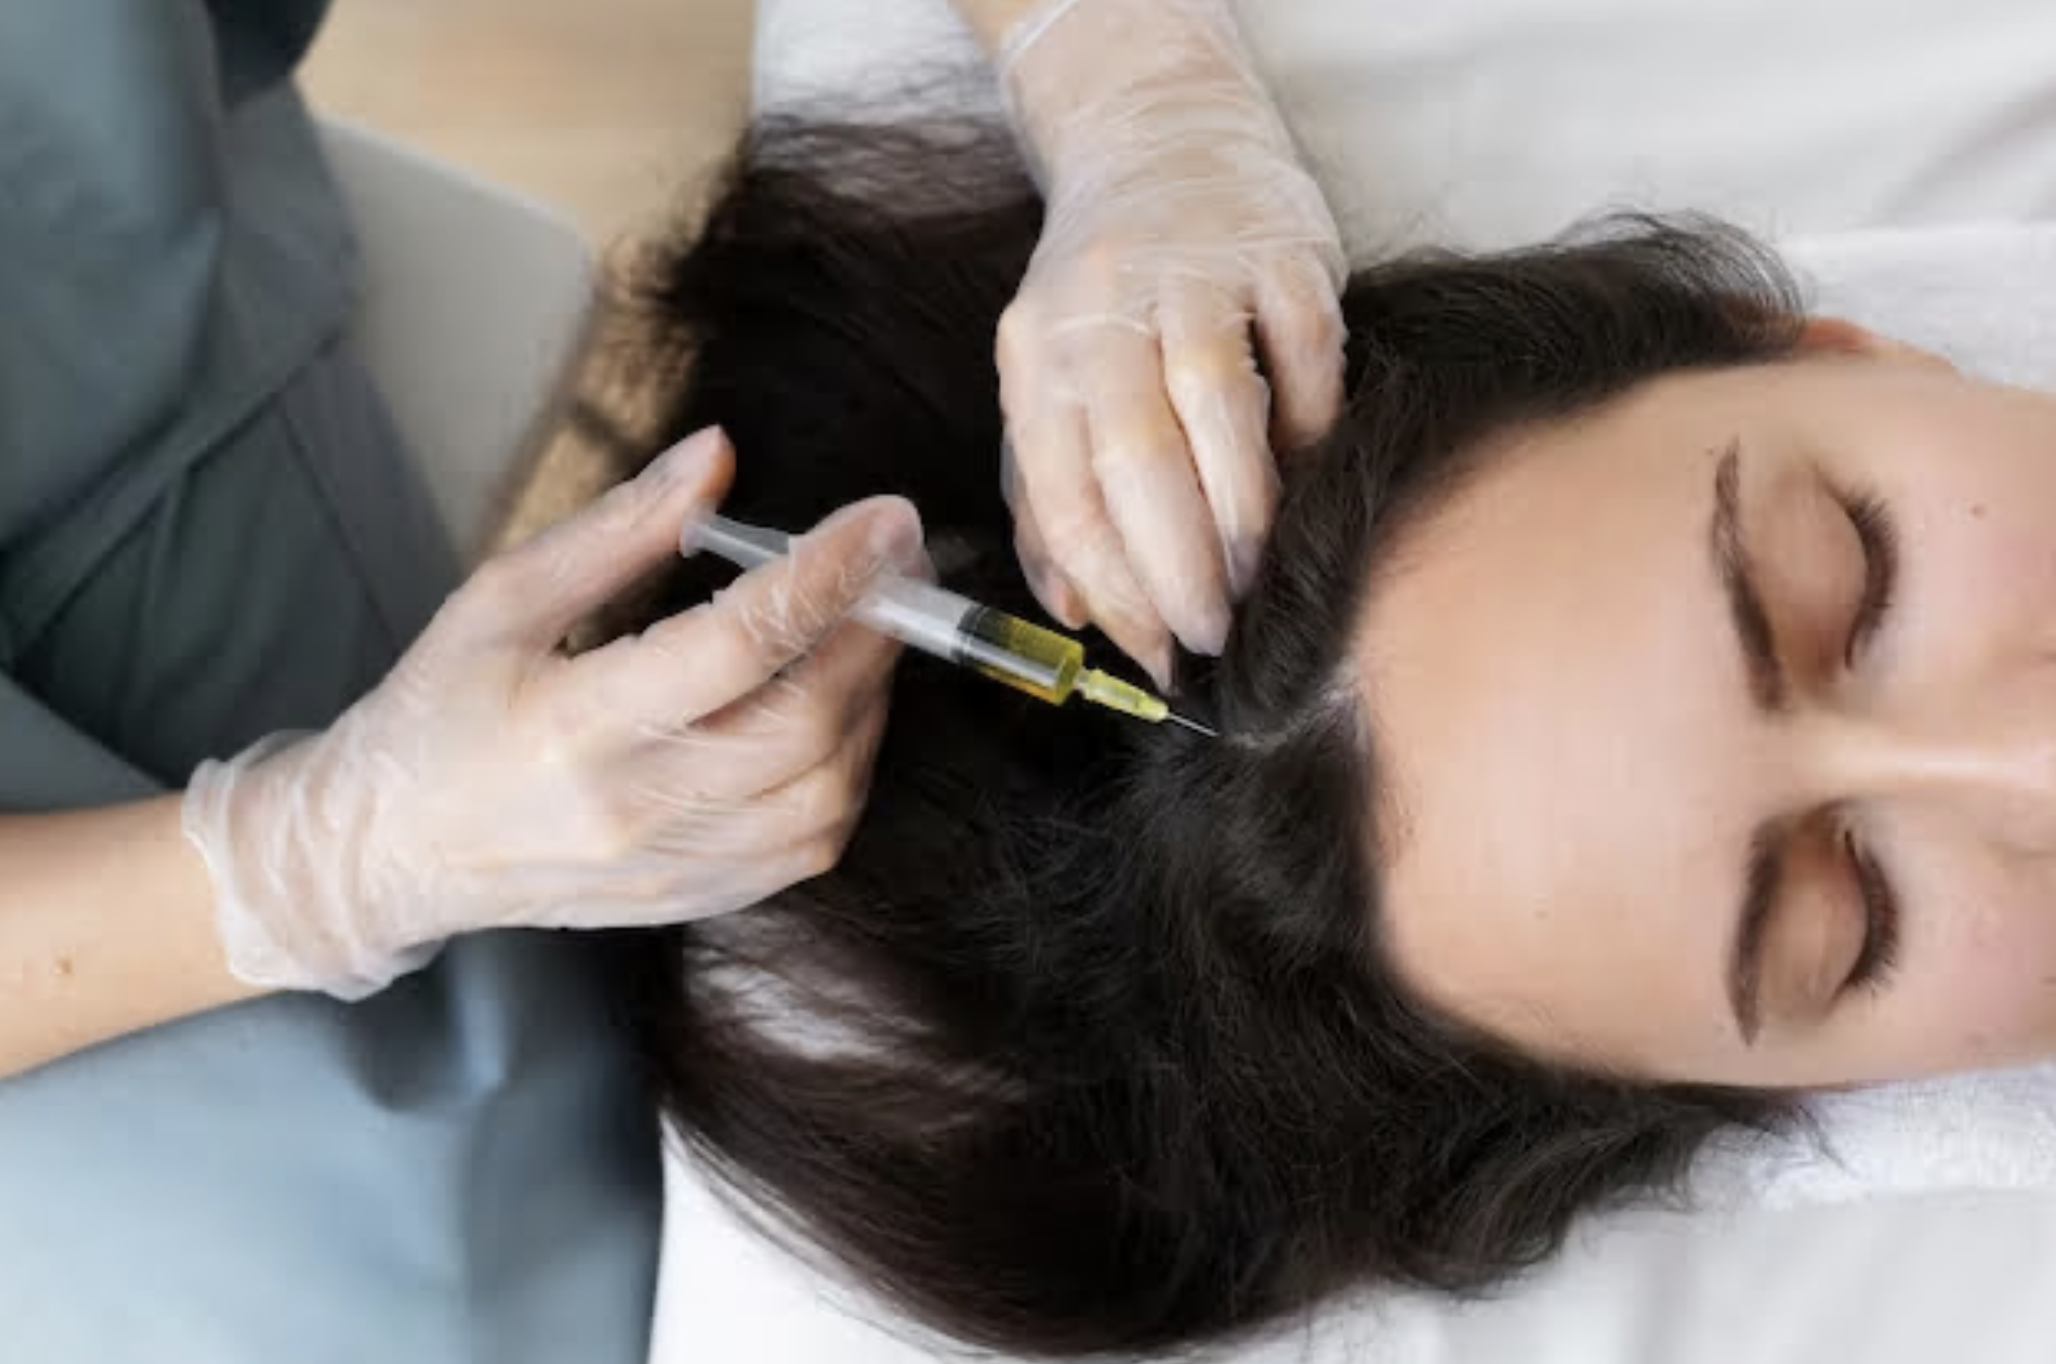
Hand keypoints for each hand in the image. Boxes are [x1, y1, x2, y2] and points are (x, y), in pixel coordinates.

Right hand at [181, 428, 922, 998]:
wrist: (392, 852)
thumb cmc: (440, 711)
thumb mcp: (503, 597)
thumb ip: (619, 528)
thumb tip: (719, 455)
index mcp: (575, 724)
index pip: (737, 645)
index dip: (827, 576)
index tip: (886, 521)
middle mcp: (632, 809)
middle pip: (804, 725)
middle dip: (874, 636)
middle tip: (899, 571)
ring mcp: (671, 866)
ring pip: (827, 793)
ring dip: (871, 706)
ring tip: (866, 635)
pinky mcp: (696, 899)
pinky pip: (811, 845)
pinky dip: (847, 772)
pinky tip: (835, 715)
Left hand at [992, 0, 1346, 685]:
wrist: (1161, 135)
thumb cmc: (1108, 296)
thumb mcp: (1050, 383)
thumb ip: (1048, 497)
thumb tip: (1072, 612)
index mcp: (1037, 354)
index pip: (1065, 493)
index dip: (1114, 590)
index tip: (1158, 655)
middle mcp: (1103, 309)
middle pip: (1135, 457)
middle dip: (1179, 567)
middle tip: (1216, 635)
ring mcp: (1193, 271)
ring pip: (1217, 404)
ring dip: (1245, 510)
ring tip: (1263, 579)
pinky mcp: (1279, 246)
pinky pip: (1304, 351)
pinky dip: (1311, 426)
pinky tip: (1311, 480)